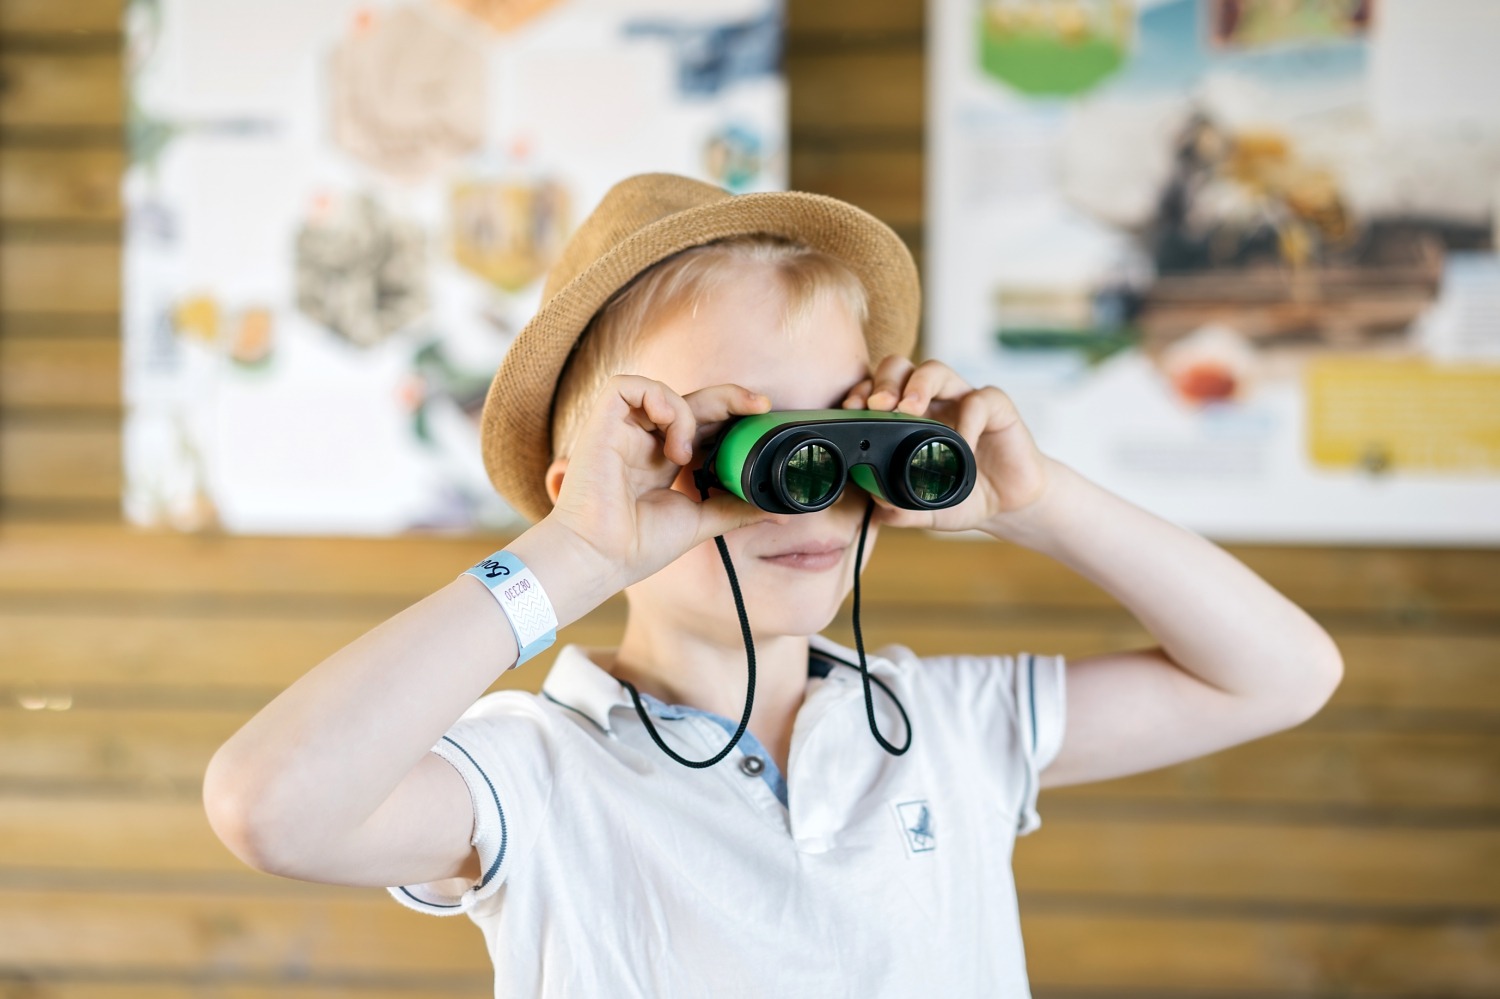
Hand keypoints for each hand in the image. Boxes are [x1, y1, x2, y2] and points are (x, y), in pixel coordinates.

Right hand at [542, 375, 786, 595]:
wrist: (600, 558)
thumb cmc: (637, 546)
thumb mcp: (699, 521)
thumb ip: (733, 509)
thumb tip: (776, 509)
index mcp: (662, 462)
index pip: (701, 423)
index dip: (730, 413)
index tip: (762, 414)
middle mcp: (643, 443)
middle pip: (690, 401)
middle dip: (728, 397)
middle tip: (757, 405)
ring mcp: (621, 432)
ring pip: (661, 391)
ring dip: (685, 414)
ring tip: (683, 454)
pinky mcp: (600, 423)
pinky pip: (626, 386)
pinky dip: (655, 398)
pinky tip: (667, 431)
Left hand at [841, 357, 1054, 534]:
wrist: (1007, 504)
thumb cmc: (961, 496)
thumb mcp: (926, 509)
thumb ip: (901, 509)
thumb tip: (878, 505)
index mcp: (906, 418)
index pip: (875, 390)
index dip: (860, 393)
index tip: (850, 410)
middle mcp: (931, 401)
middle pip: (899, 368)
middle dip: (884, 382)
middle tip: (877, 406)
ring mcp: (961, 399)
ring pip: (934, 370)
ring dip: (918, 385)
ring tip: (909, 410)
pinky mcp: (996, 406)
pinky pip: (979, 400)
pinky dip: (967, 420)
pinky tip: (962, 444)